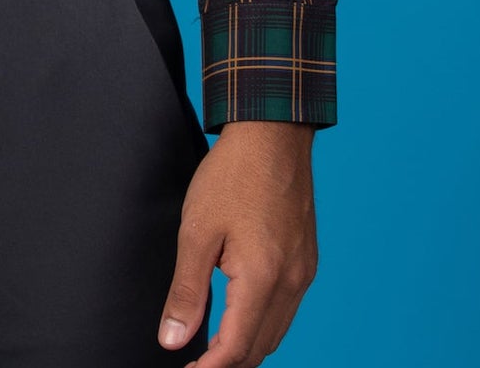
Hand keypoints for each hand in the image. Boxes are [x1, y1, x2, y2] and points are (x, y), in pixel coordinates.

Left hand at [157, 120, 319, 364]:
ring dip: (245, 347)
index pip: (236, 349)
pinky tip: (239, 317)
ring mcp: (303, 272)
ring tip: (211, 348)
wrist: (272, 134)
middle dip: (227, 364)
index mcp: (263, 279)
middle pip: (260, 348)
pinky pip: (286, 310)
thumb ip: (186, 290)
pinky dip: (262, 325)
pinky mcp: (306, 261)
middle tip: (193, 363)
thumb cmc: (231, 176)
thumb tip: (173, 340)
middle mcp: (291, 283)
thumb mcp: (196, 231)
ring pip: (276, 332)